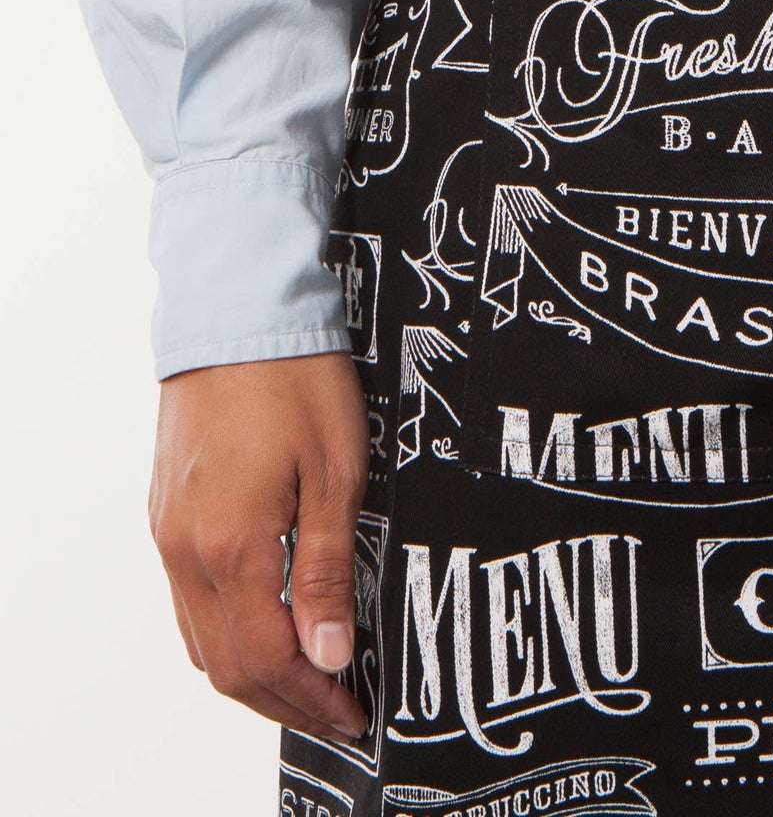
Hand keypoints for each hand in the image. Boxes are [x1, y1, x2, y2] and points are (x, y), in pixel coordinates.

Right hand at [149, 352, 370, 743]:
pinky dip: (227, 632)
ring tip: (309, 682)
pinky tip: (267, 628)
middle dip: (283, 699)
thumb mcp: (336, 473)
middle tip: (338, 712)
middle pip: (226, 664)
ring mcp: (167, 533)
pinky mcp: (166, 512)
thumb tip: (329, 654)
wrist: (238, 313)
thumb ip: (325, 569)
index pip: (266, 657)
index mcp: (229, 545)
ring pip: (200, 638)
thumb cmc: (296, 379)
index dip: (311, 696)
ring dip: (252, 672)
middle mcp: (184, 550)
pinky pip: (189, 600)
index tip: (354, 711)